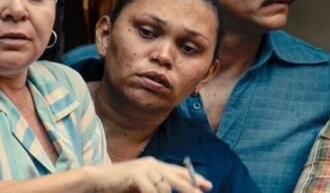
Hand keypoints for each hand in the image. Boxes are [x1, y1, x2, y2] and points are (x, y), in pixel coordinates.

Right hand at [86, 156, 212, 192]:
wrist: (96, 180)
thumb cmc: (119, 185)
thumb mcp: (141, 184)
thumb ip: (156, 186)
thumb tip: (169, 191)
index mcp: (156, 165)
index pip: (180, 171)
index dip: (194, 178)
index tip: (208, 186)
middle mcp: (152, 164)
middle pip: (177, 177)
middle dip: (191, 187)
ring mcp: (144, 168)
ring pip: (165, 186)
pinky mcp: (135, 175)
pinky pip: (151, 189)